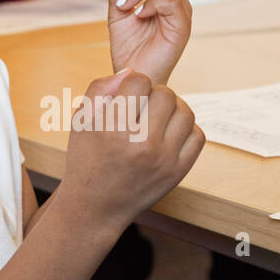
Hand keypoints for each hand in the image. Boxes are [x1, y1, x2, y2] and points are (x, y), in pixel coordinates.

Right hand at [62, 69, 204, 231]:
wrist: (96, 207)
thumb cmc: (87, 159)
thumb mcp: (81, 121)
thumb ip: (101, 89)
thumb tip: (131, 71)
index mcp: (113, 128)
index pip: (139, 80)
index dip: (133, 85)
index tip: (127, 98)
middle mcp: (141, 144)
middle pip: (166, 93)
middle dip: (154, 95)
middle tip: (143, 109)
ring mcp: (163, 160)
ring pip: (186, 112)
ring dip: (173, 110)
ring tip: (158, 118)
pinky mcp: (178, 172)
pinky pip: (197, 136)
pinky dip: (186, 130)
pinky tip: (169, 134)